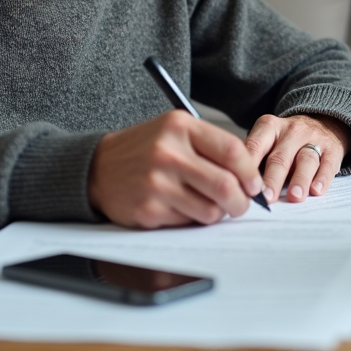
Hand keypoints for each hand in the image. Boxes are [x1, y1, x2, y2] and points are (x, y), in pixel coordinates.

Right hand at [88, 111, 264, 227]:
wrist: (97, 168)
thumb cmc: (145, 150)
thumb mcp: (175, 132)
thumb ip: (211, 147)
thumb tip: (250, 178)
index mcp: (180, 127)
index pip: (233, 151)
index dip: (250, 173)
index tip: (253, 185)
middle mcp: (168, 153)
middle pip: (226, 186)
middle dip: (241, 202)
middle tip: (239, 205)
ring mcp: (157, 183)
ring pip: (210, 210)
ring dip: (216, 214)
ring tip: (206, 205)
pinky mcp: (148, 209)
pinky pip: (187, 223)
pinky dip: (191, 220)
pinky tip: (178, 207)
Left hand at [244, 114, 350, 203]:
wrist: (323, 122)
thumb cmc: (287, 140)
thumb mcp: (268, 139)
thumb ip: (256, 159)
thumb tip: (240, 188)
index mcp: (269, 127)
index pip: (256, 145)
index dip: (249, 167)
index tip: (245, 187)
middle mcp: (291, 131)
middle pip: (280, 156)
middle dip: (273, 178)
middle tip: (267, 198)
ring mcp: (314, 139)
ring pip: (306, 160)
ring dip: (299, 179)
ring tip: (294, 197)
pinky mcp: (332, 150)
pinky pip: (328, 163)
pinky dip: (323, 178)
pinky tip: (317, 190)